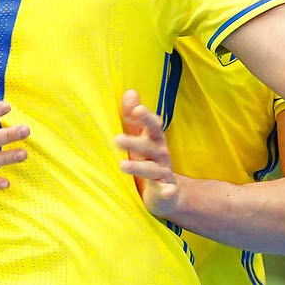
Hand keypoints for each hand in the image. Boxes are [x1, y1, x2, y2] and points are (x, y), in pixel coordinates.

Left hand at [114, 89, 180, 218]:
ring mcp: (164, 172)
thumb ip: (134, 118)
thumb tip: (130, 92)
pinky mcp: (166, 190)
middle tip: (117, 139)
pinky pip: (167, 189)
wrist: (167, 192)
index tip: (137, 110)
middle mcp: (161, 154)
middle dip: (135, 142)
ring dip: (138, 166)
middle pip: (150, 145)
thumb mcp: (141, 138)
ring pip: (152, 168)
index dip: (146, 118)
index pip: (153, 126)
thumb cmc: (149, 160)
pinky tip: (166, 191)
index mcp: (154, 140)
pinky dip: (167, 190)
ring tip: (122, 165)